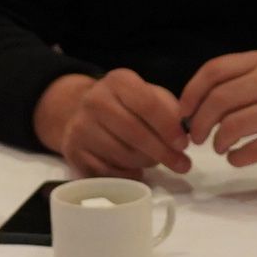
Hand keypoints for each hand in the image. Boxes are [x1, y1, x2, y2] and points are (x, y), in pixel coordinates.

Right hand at [43, 70, 189, 177]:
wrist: (81, 112)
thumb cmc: (126, 106)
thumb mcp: (150, 96)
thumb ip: (170, 110)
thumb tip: (184, 133)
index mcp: (118, 81)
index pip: (148, 104)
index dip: (169, 127)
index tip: (184, 144)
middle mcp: (94, 100)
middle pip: (134, 133)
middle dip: (163, 152)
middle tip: (182, 164)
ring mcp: (80, 126)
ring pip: (122, 155)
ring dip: (146, 163)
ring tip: (154, 162)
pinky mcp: (72, 151)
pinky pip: (107, 171)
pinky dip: (127, 175)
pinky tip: (136, 170)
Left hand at [180, 52, 256, 165]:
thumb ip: (244, 81)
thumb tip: (198, 103)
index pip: (214, 70)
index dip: (191, 93)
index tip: (183, 111)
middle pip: (217, 101)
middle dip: (198, 123)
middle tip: (196, 136)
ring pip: (230, 127)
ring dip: (217, 142)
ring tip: (220, 147)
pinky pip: (248, 151)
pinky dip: (236, 158)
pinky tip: (238, 158)